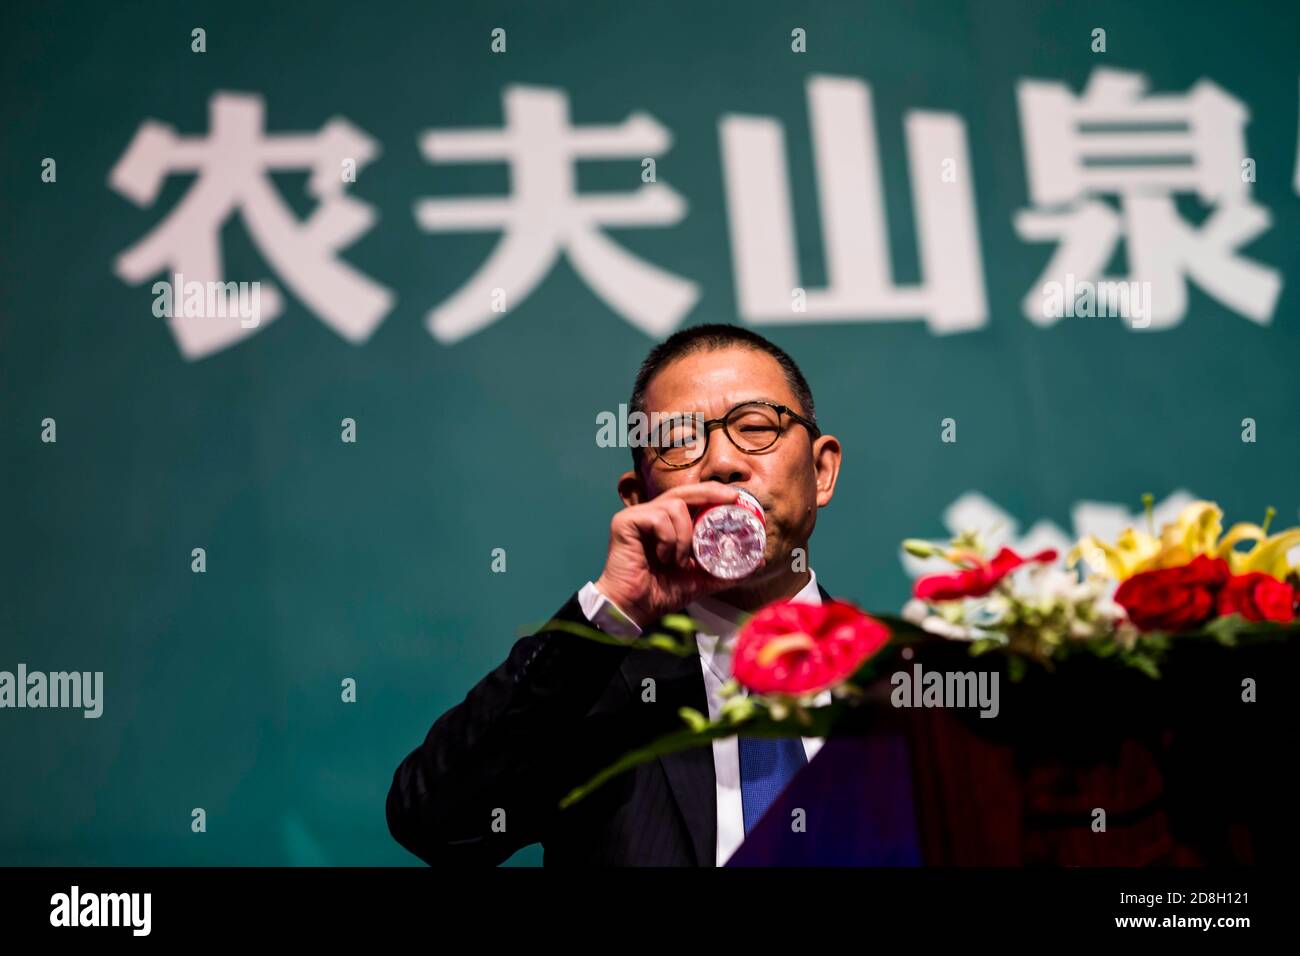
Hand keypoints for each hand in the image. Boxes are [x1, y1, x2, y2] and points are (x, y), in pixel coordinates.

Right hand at [594, 483, 749, 629]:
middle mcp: (652, 515)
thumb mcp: (701, 579)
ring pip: (674, 505)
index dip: (713, 494)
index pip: (691, 499)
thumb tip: (757, 562)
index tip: (735, 499)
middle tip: (731, 499)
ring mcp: (638, 516)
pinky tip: (663, 557)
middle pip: (683, 491)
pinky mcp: (625, 522)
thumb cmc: (660, 593)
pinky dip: (668, 538)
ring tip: (680, 560)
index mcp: (667, 524)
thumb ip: (725, 569)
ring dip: (685, 535)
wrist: (633, 609)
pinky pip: (658, 517)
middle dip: (710, 493)